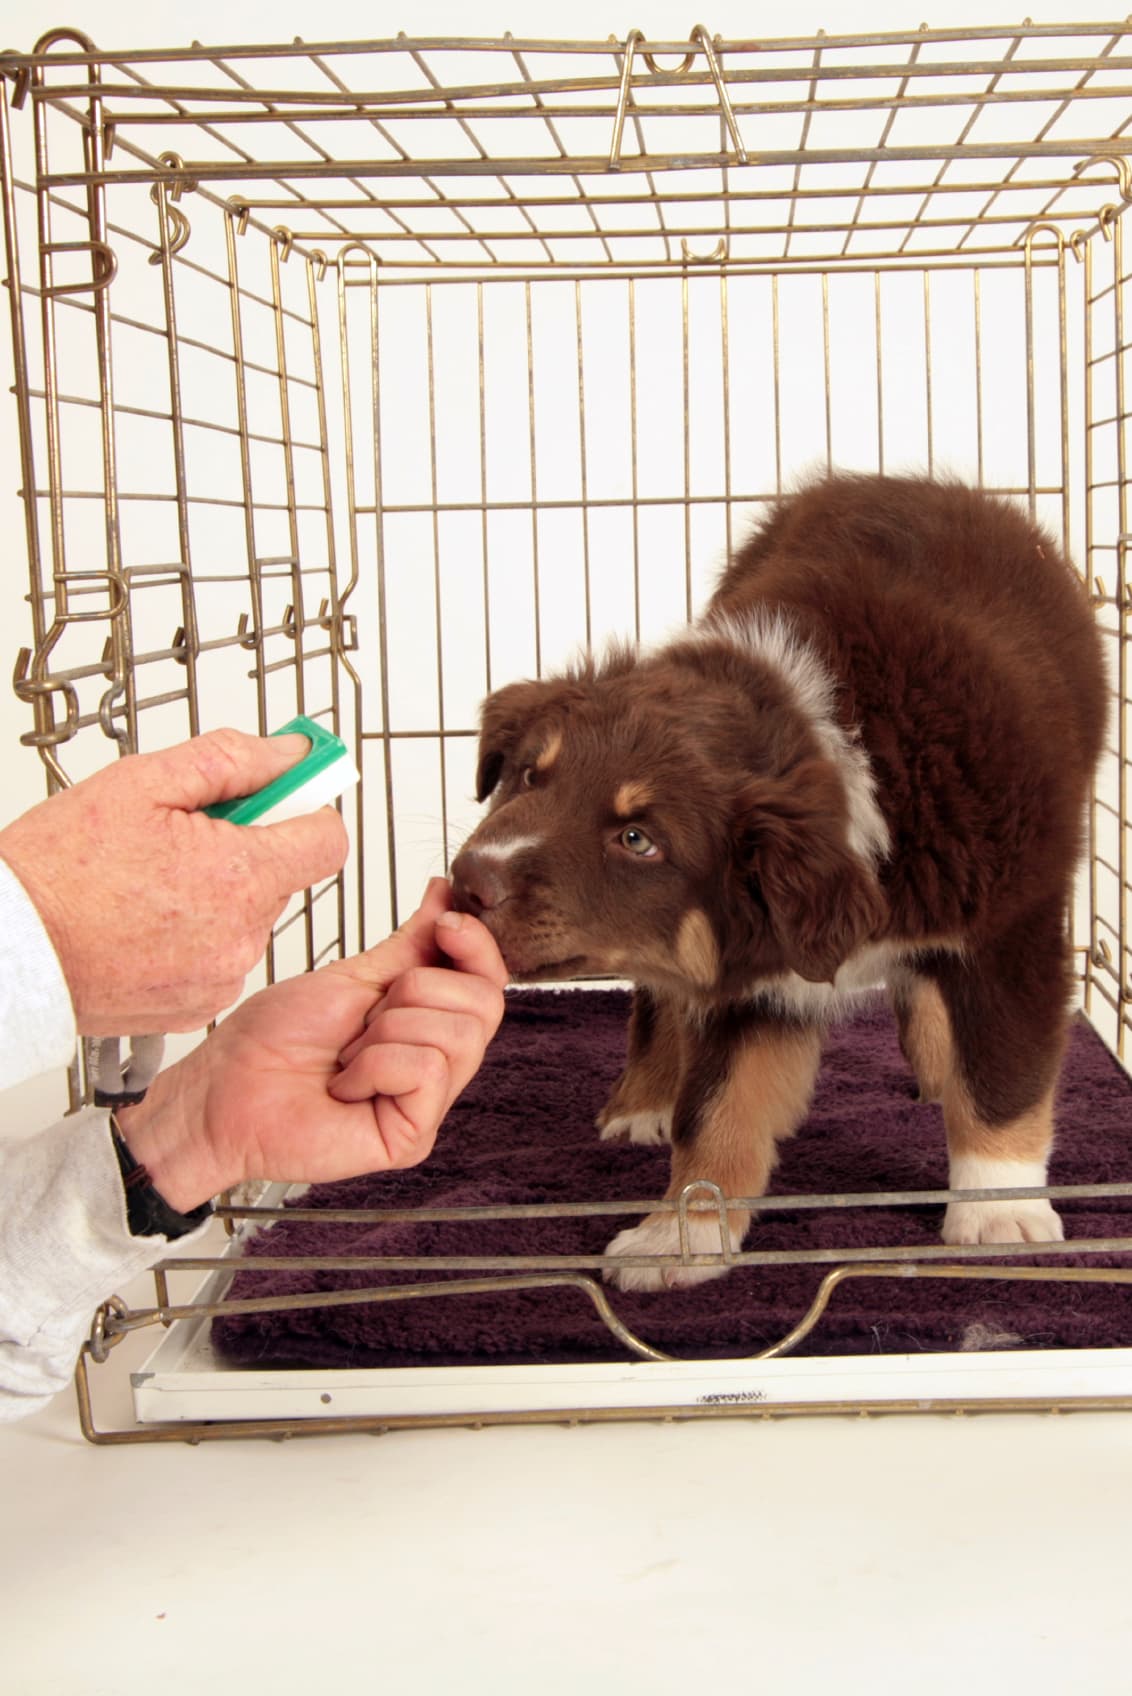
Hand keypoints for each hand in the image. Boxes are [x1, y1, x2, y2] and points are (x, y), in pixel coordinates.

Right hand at [0, 729, 347, 1034]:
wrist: (11, 946)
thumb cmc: (60, 868)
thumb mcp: (143, 782)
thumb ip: (232, 760)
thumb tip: (291, 753)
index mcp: (240, 875)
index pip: (328, 839)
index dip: (306, 807)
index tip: (286, 793)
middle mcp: (241, 935)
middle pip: (280, 876)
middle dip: (244, 847)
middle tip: (181, 836)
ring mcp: (220, 976)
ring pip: (247, 918)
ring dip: (217, 894)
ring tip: (149, 883)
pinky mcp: (196, 1005)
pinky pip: (219, 957)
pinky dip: (194, 937)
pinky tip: (144, 922)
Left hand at [114, 880, 507, 1211]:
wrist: (222, 1090)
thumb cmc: (271, 1041)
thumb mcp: (352, 977)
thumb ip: (409, 944)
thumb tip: (445, 894)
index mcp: (427, 1026)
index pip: (490, 982)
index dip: (478, 947)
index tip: (445, 924)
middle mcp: (437, 1066)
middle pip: (484, 1005)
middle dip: (416, 990)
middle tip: (364, 1016)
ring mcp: (427, 1104)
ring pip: (458, 1036)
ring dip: (387, 1030)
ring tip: (347, 1054)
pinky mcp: (412, 1137)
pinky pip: (427, 1070)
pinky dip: (375, 1064)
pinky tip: (343, 1085)